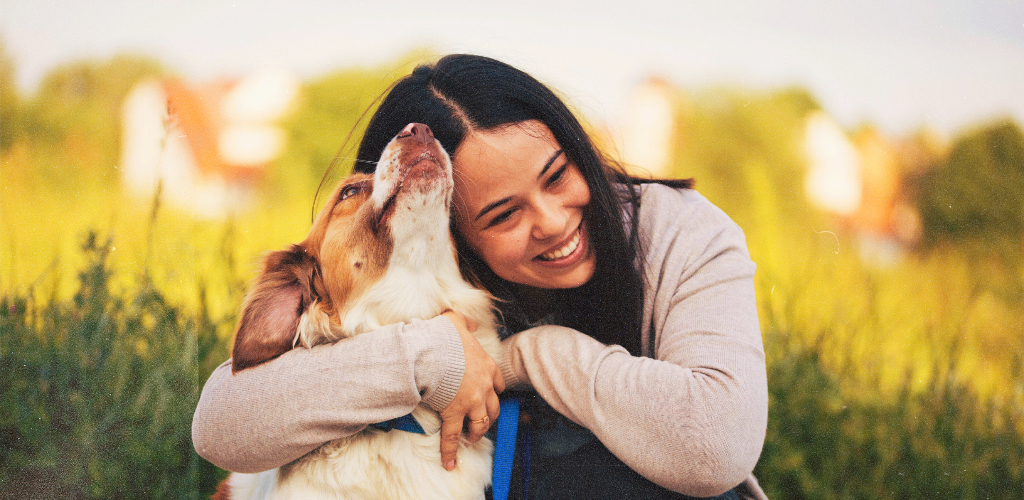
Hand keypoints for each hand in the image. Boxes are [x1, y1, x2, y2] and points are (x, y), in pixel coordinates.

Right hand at [438, 310, 504, 470]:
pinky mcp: (454, 413)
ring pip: (480, 424)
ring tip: (471, 441)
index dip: (496, 391)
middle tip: (482, 422)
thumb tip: (470, 322)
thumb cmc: (443, 336)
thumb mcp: (457, 322)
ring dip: (476, 433)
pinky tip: (450, 463)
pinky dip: (451, 451)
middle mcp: (484, 387)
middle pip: (494, 407)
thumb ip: (466, 323)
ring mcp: (471, 402)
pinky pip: (453, 436)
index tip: (492, 395)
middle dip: (489, 416)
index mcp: (487, 366)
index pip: (499, 383)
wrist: (432, 351)